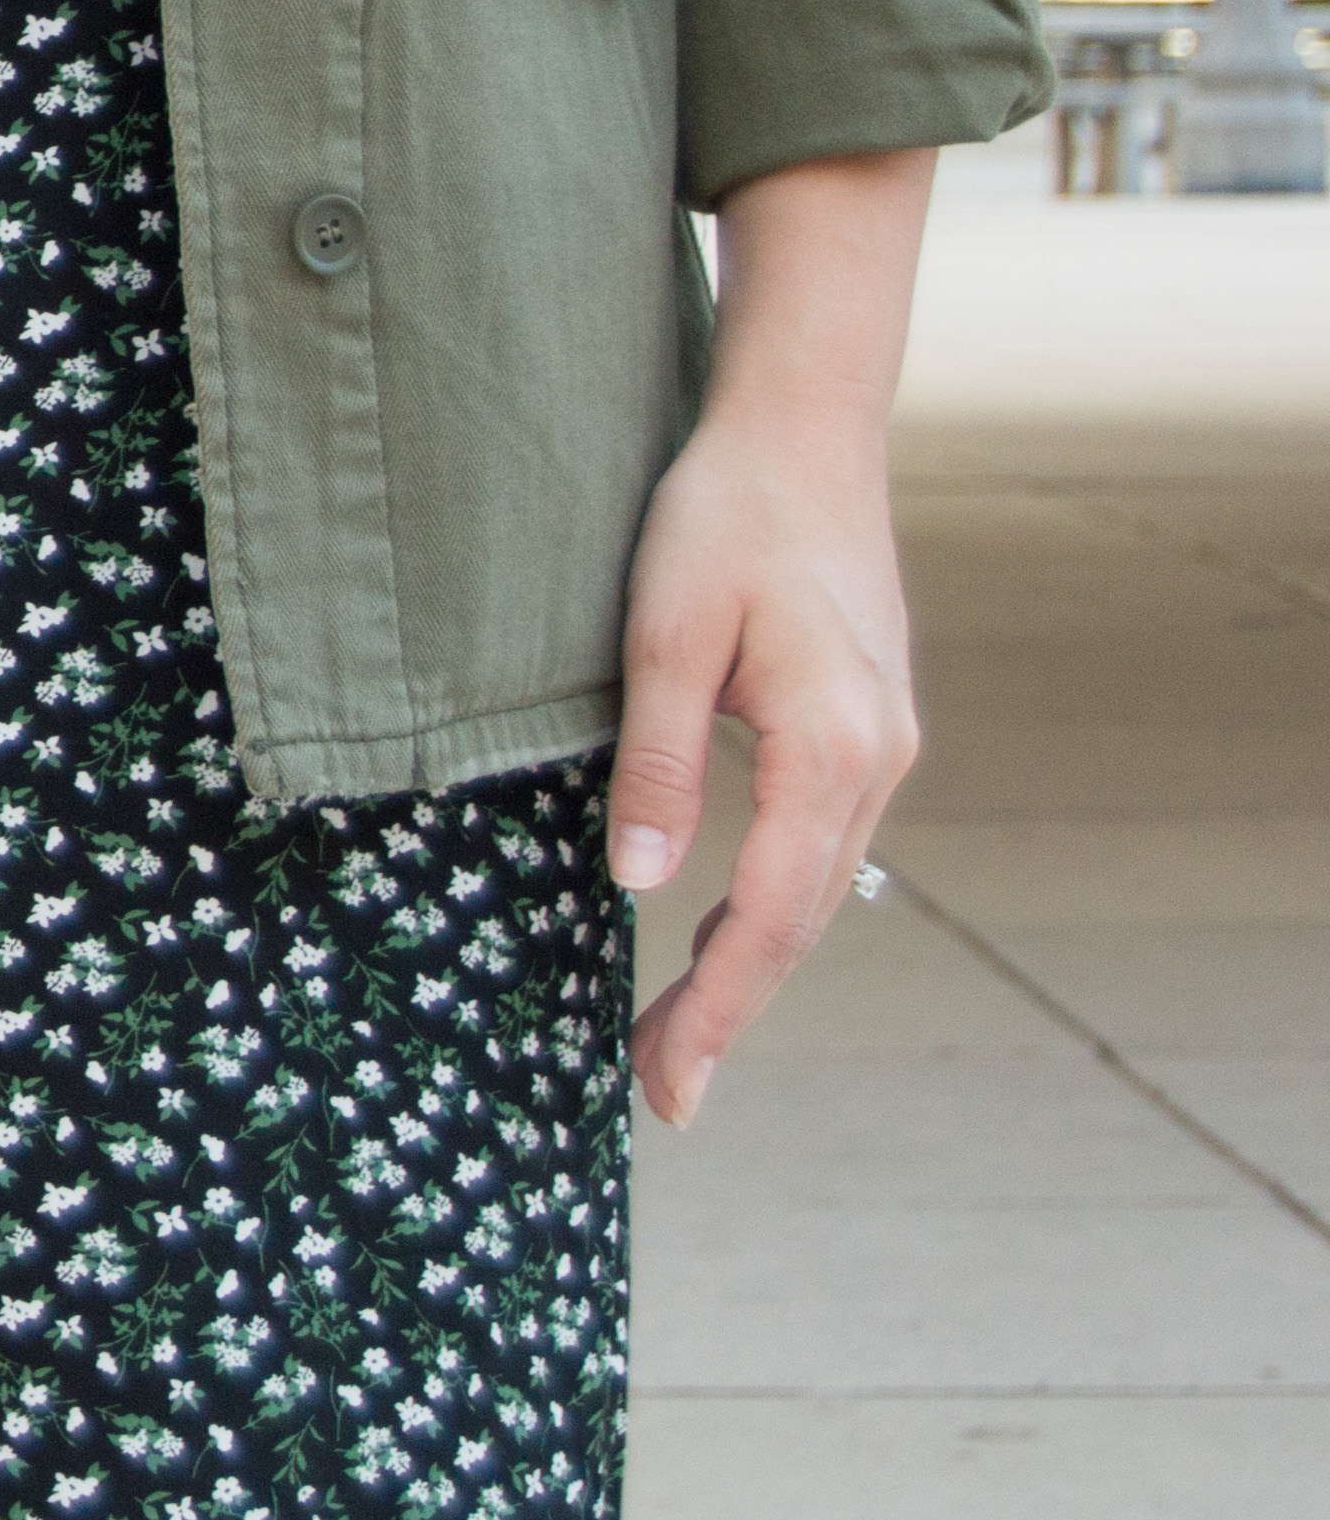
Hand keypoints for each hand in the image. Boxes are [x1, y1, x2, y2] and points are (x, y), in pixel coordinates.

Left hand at [613, 150, 932, 1127]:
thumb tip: (637, 884)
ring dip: (753, 960)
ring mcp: (882, 744)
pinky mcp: (865, 722)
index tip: (668, 1089)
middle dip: (732, 1009)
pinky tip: (729, 926)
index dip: (719, 1012)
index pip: (771, 920)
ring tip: (682, 1031)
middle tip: (664, 1091)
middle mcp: (877, 762)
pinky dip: (775, 899)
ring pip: (817, 887)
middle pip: (803, 922)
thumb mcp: (666, 632)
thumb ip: (657, 760)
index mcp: (832, 750)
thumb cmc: (723, 515)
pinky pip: (820, 842)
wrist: (805, 428)